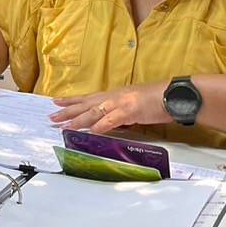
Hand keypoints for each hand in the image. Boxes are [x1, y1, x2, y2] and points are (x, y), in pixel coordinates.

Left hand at [50, 83, 171, 133]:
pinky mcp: (130, 111)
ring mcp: (121, 103)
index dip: (71, 100)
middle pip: (86, 104)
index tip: (55, 101)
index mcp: (114, 95)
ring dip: (78, 120)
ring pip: (94, 112)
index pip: (88, 97)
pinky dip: (100, 125)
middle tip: (51, 117)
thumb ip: (119, 112)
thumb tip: (107, 122)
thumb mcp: (133, 105)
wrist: (174, 95)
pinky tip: (91, 131)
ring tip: (64, 126)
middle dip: (67, 112)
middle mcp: (114, 97)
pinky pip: (111, 120)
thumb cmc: (157, 100)